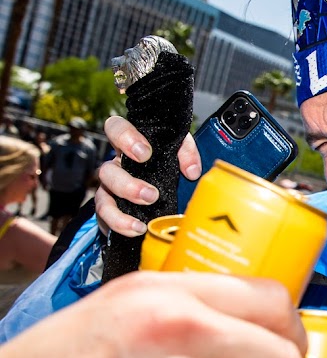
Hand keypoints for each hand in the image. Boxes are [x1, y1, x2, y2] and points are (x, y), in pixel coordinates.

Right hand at [96, 115, 202, 235]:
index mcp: (129, 146)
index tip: (145, 153)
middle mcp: (115, 167)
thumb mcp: (179, 152)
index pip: (115, 128)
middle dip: (127, 184)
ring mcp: (108, 189)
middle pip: (106, 170)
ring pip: (103, 197)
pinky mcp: (108, 211)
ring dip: (120, 213)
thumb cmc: (167, 166)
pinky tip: (137, 229)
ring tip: (140, 224)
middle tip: (151, 195)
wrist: (163, 199)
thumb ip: (186, 153)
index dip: (124, 137)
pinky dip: (120, 225)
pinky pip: (105, 217)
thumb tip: (191, 172)